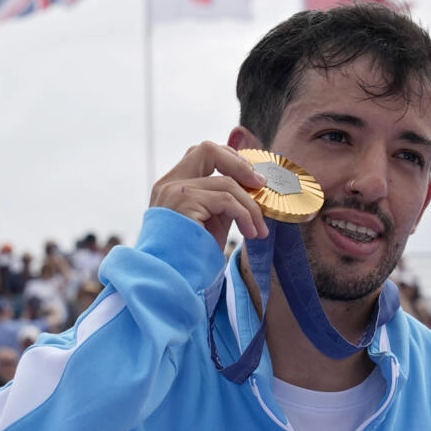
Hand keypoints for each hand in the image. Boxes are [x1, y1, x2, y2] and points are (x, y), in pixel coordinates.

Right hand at [151, 142, 268, 248]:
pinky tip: (251, 233)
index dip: (231, 159)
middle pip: (208, 149)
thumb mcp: (210, 220)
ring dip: (251, 206)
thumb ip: (223, 199)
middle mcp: (169, 183)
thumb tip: (254, 184)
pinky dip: (246, 216)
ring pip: (227, 182)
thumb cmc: (191, 256)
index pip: (202, 153)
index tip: (253, 179)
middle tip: (261, 184)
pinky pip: (227, 200)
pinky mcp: (184, 203)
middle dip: (240, 164)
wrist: (172, 281)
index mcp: (171, 184)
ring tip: (259, 229)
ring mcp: (174, 191)